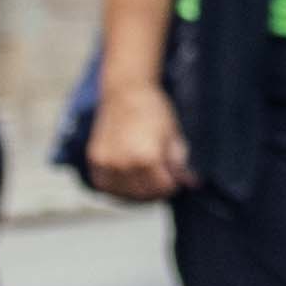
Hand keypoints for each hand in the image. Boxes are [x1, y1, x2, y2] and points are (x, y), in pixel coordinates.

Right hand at [83, 86, 189, 204]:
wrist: (126, 92)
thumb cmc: (153, 111)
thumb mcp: (174, 135)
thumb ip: (180, 163)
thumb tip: (191, 183)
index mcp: (146, 158)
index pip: (163, 188)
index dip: (173, 185)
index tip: (177, 179)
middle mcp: (123, 164)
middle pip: (143, 194)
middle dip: (157, 190)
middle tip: (163, 180)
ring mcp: (106, 163)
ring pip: (123, 194)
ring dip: (137, 193)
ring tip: (147, 180)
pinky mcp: (94, 160)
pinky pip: (104, 186)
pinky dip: (117, 187)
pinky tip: (128, 179)